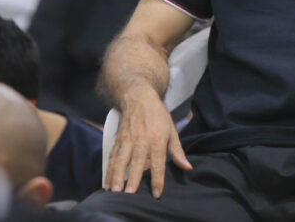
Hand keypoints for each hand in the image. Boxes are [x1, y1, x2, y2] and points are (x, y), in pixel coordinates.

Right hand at [104, 82, 191, 197]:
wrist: (138, 98)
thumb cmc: (158, 116)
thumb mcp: (172, 130)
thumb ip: (177, 151)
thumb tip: (187, 167)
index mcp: (157, 139)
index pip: (158, 162)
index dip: (158, 178)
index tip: (157, 194)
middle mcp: (141, 141)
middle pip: (136, 162)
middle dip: (132, 179)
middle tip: (129, 195)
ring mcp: (127, 140)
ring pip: (121, 161)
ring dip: (116, 176)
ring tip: (114, 192)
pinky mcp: (118, 140)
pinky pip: (113, 157)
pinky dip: (109, 171)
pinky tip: (107, 183)